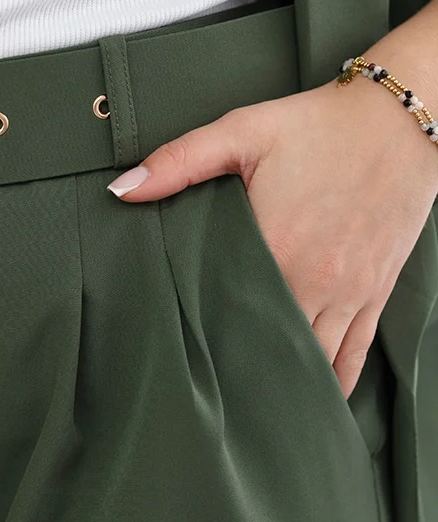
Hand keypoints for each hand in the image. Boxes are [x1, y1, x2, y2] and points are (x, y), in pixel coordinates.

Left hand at [107, 77, 437, 397]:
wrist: (399, 118)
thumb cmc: (319, 125)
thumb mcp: (242, 132)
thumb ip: (178, 162)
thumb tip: (122, 190)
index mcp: (275, 246)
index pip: (226, 311)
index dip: (200, 336)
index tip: (178, 353)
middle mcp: (314, 280)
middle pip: (269, 344)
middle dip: (240, 366)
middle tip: (209, 389)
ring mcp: (349, 292)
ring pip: (313, 359)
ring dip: (285, 378)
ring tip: (252, 404)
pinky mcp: (375, 292)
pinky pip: (356, 354)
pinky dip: (336, 380)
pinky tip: (316, 397)